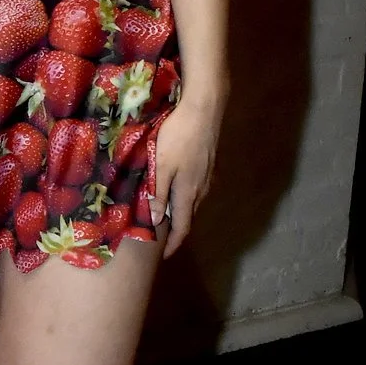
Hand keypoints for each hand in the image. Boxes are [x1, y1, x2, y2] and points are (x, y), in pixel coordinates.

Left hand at [150, 93, 222, 255]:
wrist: (204, 108)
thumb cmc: (178, 137)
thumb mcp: (161, 166)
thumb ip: (158, 194)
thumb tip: (157, 221)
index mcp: (188, 192)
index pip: (183, 227)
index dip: (173, 243)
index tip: (164, 256)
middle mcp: (202, 188)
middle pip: (189, 216)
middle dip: (176, 229)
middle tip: (161, 236)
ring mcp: (208, 175)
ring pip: (193, 201)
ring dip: (181, 212)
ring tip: (166, 215)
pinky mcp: (209, 162)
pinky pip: (196, 188)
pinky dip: (186, 196)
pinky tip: (177, 188)